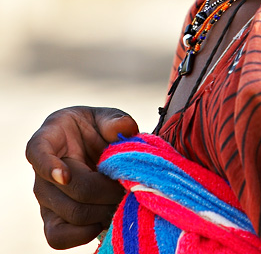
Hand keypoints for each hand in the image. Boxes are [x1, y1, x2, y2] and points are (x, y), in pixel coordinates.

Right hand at [26, 106, 138, 249]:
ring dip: (103, 210)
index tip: (65, 176)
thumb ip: (114, 119)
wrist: (92, 150)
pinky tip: (104, 220)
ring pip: (72, 214)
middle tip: (127, 185)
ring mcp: (45, 199)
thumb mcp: (104, 117)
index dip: (49, 167)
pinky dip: (84, 234)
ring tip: (121, 200)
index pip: (38, 153)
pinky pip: (58, 238)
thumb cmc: (94, 129)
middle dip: (105, 190)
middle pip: (71, 189)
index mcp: (48, 140)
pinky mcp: (53, 220)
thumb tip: (124, 129)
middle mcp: (41, 173)